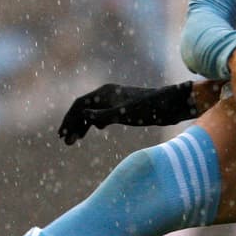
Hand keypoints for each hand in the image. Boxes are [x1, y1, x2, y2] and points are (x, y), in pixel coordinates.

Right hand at [57, 82, 197, 144]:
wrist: (172, 104)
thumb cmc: (150, 108)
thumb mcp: (126, 114)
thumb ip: (105, 115)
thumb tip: (84, 116)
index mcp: (105, 93)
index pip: (79, 105)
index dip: (69, 119)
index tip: (62, 135)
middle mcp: (108, 94)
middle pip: (83, 108)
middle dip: (73, 124)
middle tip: (65, 141)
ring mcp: (116, 100)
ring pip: (92, 111)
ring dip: (82, 125)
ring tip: (73, 141)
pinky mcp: (124, 107)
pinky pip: (103, 113)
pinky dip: (94, 123)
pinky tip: (95, 130)